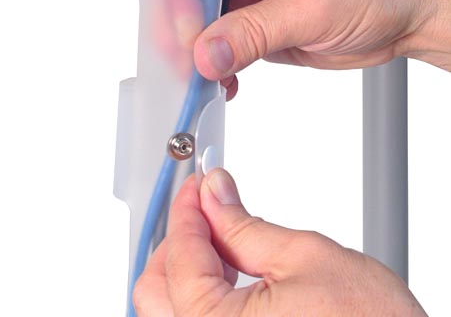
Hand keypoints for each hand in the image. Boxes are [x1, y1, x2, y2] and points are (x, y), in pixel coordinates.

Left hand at [133, 168, 425, 315]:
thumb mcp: (304, 256)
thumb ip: (245, 225)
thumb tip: (215, 192)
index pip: (179, 255)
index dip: (188, 209)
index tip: (199, 185)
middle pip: (156, 289)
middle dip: (179, 239)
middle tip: (206, 206)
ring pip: (172, 309)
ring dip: (189, 264)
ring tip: (222, 233)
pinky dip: (204, 292)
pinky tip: (229, 269)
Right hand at [193, 0, 450, 97]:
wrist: (406, 15)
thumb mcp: (314, 5)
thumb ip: (255, 31)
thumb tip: (208, 52)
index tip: (188, 30)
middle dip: (184, 27)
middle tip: (186, 60)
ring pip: (203, 20)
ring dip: (197, 51)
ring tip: (202, 76)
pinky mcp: (254, 22)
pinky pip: (221, 44)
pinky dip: (216, 64)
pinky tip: (225, 80)